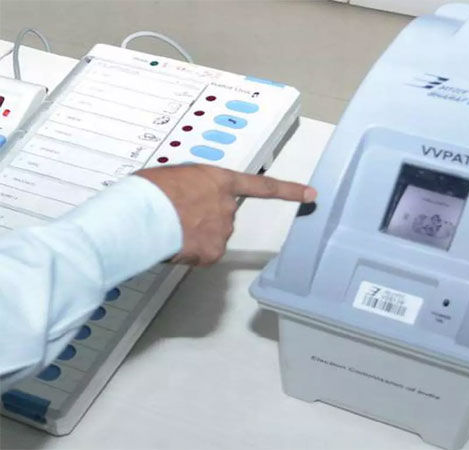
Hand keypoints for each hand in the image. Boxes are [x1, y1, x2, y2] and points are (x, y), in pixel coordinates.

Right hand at [136, 164, 315, 265]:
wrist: (141, 214)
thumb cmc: (149, 191)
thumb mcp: (175, 176)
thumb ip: (193, 187)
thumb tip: (187, 201)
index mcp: (219, 181)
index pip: (262, 186)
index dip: (289, 190)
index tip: (311, 194)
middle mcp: (227, 206)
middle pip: (222, 218)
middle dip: (202, 220)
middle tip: (175, 216)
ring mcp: (222, 231)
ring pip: (210, 238)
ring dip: (193, 237)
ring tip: (168, 228)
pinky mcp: (212, 253)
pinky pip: (201, 256)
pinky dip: (188, 253)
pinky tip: (172, 244)